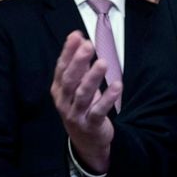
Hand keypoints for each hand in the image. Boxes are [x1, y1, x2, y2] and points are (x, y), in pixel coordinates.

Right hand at [51, 31, 120, 173]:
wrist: (85, 141)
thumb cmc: (82, 107)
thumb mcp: (77, 87)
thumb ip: (78, 65)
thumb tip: (79, 38)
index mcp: (59, 89)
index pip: (61, 68)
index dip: (68, 52)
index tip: (76, 35)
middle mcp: (64, 101)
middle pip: (70, 80)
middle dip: (78, 62)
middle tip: (88, 46)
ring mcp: (76, 114)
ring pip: (83, 95)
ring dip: (93, 78)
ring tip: (103, 63)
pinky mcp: (90, 125)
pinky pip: (98, 111)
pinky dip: (108, 99)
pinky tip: (117, 85)